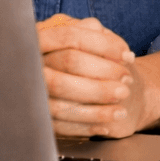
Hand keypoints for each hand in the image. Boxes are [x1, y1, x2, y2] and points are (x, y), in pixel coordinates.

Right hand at [36, 15, 147, 137]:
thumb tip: (111, 44)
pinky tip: (106, 125)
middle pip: (70, 61)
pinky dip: (86, 125)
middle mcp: (33, 60)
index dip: (103, 45)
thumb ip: (101, 36)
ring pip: (63, 94)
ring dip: (97, 105)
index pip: (71, 36)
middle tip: (127, 82)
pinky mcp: (37, 115)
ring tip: (121, 110)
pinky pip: (59, 123)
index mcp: (46, 35)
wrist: (91, 86)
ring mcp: (31, 89)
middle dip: (104, 72)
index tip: (128, 57)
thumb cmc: (95, 58)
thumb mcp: (97, 40)